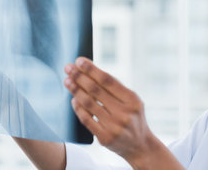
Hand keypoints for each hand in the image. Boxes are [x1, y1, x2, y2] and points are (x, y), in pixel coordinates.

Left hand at [64, 58, 182, 169]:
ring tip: (67, 81)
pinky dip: (78, 108)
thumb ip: (115, 88)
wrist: (140, 146)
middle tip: (68, 68)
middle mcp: (124, 113)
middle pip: (96, 90)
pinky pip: (86, 120)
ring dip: (75, 90)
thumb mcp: (132, 100)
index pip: (108, 80)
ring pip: (89, 104)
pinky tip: (73, 99)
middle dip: (80, 77)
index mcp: (132, 100)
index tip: (79, 61)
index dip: (92, 69)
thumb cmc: (133, 117)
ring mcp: (114, 126)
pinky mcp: (104, 138)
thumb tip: (90, 70)